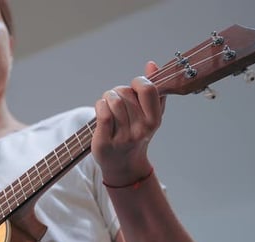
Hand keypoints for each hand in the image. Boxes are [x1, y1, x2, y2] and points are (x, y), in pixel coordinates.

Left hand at [91, 61, 165, 185]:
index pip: (148, 89)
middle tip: (117, 101)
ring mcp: (123, 137)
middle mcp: (141, 130)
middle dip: (118, 92)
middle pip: (125, 93)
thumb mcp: (150, 114)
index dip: (138, 82)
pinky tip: (101, 109)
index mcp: (154, 120)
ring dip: (107, 98)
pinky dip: (100, 106)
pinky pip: (102, 114)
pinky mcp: (105, 142)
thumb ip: (154, 90)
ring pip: (113, 101)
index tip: (133, 88)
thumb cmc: (136, 134)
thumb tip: (151, 64)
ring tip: (108, 106)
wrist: (124, 164)